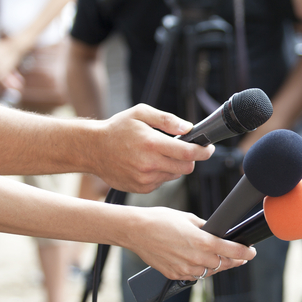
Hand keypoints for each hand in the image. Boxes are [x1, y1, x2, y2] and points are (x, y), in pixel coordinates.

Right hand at [91, 104, 215, 193]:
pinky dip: (161, 173)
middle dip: (190, 159)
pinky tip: (148, 163)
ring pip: (175, 175)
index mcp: (152, 143)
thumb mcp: (141, 113)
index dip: (203, 151)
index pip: (188, 153)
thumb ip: (167, 119)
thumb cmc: (117, 129)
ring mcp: (145, 179)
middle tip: (183, 149)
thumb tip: (189, 127)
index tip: (209, 149)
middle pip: (186, 168)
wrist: (92, 149)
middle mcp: (149, 164)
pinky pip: (162, 182)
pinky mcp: (141, 188)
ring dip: (174, 166)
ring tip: (157, 154)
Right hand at [125, 206, 256, 280]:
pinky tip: (199, 262)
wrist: (136, 231)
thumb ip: (206, 228)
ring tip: (220, 259)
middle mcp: (196, 258)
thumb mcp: (189, 218)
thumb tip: (216, 232)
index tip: (252, 252)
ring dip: (216, 266)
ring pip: (209, 272)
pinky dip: (199, 270)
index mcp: (203, 242)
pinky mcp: (175, 274)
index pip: (233, 251)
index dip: (246, 253)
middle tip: (241, 257)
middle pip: (224, 264)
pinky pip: (194, 275)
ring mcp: (185, 269)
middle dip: (235, 261)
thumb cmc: (160, 220)